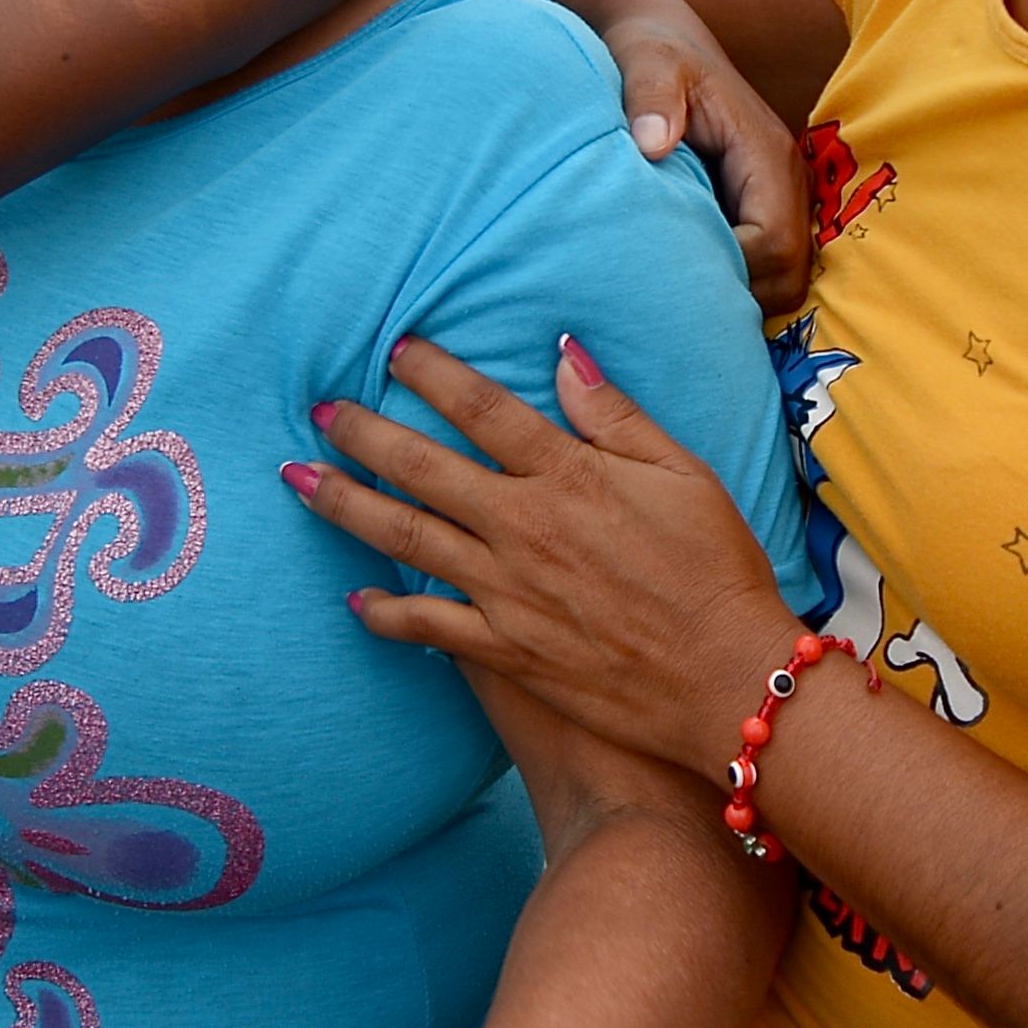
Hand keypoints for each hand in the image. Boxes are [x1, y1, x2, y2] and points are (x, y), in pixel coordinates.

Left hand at [297, 335, 793, 780]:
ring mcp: (509, 592)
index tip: (394, 348)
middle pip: (423, 468)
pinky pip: (429, 627)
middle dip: (363, 434)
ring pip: (408, 539)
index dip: (434, 374)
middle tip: (319, 411)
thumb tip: (565, 353)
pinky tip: (352, 598)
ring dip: (347, 506)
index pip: (484, 410)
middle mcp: (525, 528)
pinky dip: (386, 613)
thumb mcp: (684, 473)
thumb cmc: (718, 570)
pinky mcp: (507, 650)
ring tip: (298, 480)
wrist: (729, 678)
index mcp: (569, 476)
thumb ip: (615, 415)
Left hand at [593, 0, 806, 316]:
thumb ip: (651, 97)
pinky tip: (688, 284)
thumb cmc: (652, 51)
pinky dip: (735, 285)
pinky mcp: (759, 208)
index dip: (732, 271)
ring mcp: (777, 198)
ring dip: (740, 296)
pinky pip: (765, 267)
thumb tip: (653, 143)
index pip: (774, 242)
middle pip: (789, 274)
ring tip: (680, 298)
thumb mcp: (647, 61)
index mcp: (765, 153)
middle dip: (741, 298)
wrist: (663, 37)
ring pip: (783, 279)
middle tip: (675, 304)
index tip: (675, 275)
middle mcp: (784, 181)